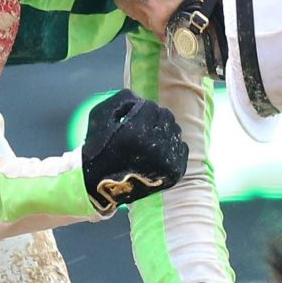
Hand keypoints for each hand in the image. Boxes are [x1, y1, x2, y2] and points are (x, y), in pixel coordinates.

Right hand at [81, 90, 187, 212]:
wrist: (101, 185)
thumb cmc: (98, 147)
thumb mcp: (99, 114)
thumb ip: (123, 98)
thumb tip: (144, 98)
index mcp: (135, 133)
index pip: (151, 106)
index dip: (140, 110)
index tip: (132, 118)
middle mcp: (154, 148)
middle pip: (166, 116)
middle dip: (154, 119)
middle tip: (141, 129)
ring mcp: (166, 163)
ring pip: (176, 131)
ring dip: (163, 132)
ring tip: (148, 142)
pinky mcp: (174, 173)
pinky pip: (183, 148)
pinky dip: (172, 147)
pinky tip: (158, 152)